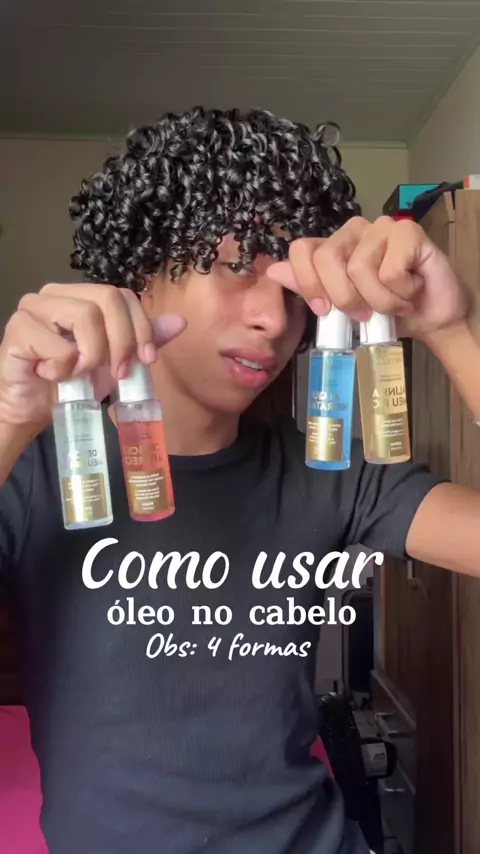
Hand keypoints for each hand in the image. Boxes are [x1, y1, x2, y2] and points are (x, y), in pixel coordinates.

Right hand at [0, 283, 185, 427]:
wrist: (33, 409)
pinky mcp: (17, 330)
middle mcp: (54, 293)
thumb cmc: (72, 383)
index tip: (147, 360)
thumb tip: (180, 322)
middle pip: (108, 298)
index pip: (122, 294)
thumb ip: (141, 340)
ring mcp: (32, 308)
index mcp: (79, 295)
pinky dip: (65, 370)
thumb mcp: (114, 362)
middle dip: (123, 341)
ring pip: (85, 317)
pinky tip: (53, 376)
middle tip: (119, 373)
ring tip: (81, 375)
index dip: (141, 326)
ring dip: (93, 357)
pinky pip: (59, 347)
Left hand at [267, 216, 467, 339]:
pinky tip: (411, 289)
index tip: (324, 310)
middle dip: (345, 298)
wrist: (431, 318)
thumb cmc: (387, 312)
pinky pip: (389, 271)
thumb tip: (273, 271)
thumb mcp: (341, 309)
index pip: (301, 249)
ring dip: (379, 301)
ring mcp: (380, 227)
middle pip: (327, 259)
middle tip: (366, 313)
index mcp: (332, 247)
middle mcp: (353, 231)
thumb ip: (310, 289)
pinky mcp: (407, 230)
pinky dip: (400, 294)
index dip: (307, 282)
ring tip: (394, 303)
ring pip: (359, 269)